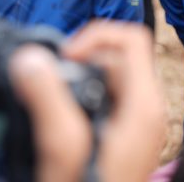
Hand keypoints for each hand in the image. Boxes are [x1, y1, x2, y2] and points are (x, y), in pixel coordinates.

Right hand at [63, 21, 165, 181]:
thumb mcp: (64, 147)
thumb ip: (50, 100)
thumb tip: (33, 58)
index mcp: (144, 104)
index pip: (133, 39)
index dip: (96, 36)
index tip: (64, 58)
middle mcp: (150, 108)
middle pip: (122, 57)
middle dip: (85, 58)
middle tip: (53, 78)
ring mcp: (142, 122)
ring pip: (115, 77)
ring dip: (83, 77)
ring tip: (55, 96)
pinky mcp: (130, 135)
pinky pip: (112, 98)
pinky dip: (88, 95)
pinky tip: (65, 116)